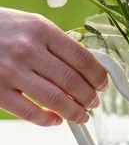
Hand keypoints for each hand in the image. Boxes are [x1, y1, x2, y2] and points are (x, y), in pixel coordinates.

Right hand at [0, 7, 108, 125]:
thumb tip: (86, 67)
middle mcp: (28, 50)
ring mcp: (12, 72)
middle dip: (89, 97)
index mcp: (42, 30)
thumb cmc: (3, 29)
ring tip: (81, 116)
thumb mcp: (33, 24)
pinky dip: (47, 120)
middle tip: (94, 103)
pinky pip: (29, 112)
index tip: (103, 84)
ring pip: (55, 99)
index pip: (82, 57)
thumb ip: (57, 44)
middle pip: (72, 81)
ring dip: (74, 112)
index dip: (98, 75)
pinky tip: (55, 120)